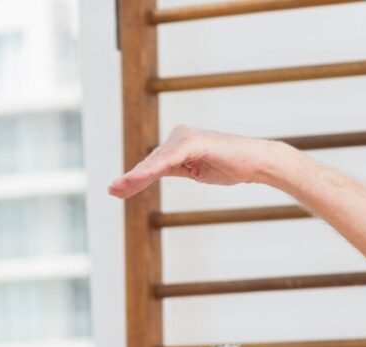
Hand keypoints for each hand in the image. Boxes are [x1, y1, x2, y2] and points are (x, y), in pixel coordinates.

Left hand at [108, 125, 279, 198]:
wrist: (255, 162)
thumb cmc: (228, 166)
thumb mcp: (196, 170)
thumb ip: (175, 168)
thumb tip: (155, 174)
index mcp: (179, 143)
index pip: (152, 165)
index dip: (134, 179)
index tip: (116, 191)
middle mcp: (179, 136)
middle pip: (149, 163)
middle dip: (130, 179)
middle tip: (111, 191)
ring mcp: (185, 138)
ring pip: (155, 162)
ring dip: (135, 176)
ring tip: (117, 188)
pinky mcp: (193, 143)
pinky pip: (168, 159)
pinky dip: (152, 169)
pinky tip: (137, 178)